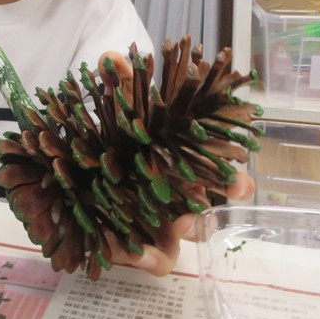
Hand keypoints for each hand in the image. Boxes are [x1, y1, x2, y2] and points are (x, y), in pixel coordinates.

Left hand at [95, 50, 256, 276]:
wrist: (80, 163)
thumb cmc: (117, 130)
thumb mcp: (115, 101)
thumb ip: (116, 80)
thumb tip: (113, 58)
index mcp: (186, 165)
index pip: (224, 177)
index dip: (235, 182)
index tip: (239, 183)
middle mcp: (181, 199)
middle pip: (209, 214)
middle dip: (209, 213)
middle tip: (199, 207)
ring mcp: (161, 226)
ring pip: (183, 243)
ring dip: (177, 235)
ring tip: (169, 225)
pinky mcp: (139, 247)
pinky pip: (148, 260)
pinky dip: (139, 256)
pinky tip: (124, 248)